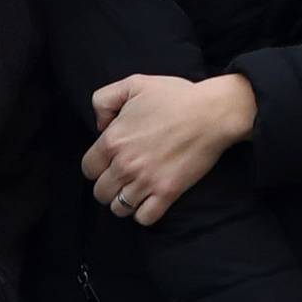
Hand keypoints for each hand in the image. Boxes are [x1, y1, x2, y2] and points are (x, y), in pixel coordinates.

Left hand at [84, 74, 257, 225]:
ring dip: (124, 200)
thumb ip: (105, 99)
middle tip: (124, 176)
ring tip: (136, 189)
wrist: (212, 113)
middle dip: (109, 185)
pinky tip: (149, 199)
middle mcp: (125, 164)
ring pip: (118, 208)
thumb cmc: (176, 96)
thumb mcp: (134, 83)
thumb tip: (100, 125)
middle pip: (100, 192)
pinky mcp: (167, 193)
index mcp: (113, 140)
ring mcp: (146, 181)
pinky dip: (143, 213)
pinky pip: (143, 218)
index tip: (110, 162)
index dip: (97, 166)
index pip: (88, 168)